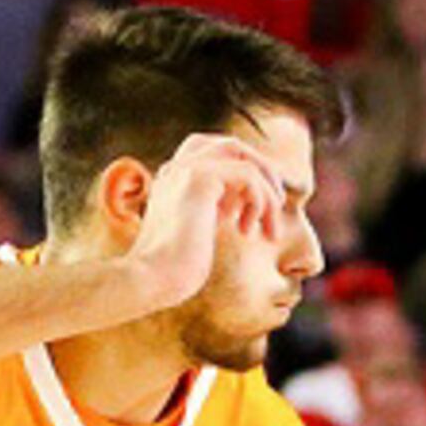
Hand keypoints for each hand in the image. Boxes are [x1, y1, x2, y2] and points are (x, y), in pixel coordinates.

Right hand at [122, 133, 289, 309]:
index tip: (250, 214)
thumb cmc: (172, 270)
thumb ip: (209, 212)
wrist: (149, 280)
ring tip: (269, 231)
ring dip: (267, 192)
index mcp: (173, 178)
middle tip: (276, 204)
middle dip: (261, 170)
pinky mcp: (199, 180)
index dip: (242, 177)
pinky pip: (247, 174)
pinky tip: (248, 230)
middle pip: (230, 145)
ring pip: (243, 157)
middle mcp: (176, 167)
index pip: (213, 154)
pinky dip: (260, 201)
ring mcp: (186, 169)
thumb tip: (238, 208)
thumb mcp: (195, 233)